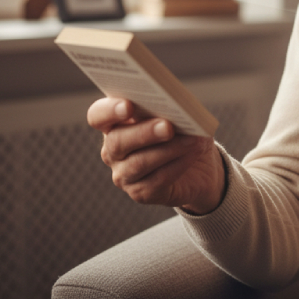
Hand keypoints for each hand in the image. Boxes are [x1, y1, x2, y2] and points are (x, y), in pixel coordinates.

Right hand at [87, 97, 225, 214]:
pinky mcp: (141, 193)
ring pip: (139, 163)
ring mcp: (123, 174)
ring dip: (169, 149)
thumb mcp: (177, 113)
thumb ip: (170, 108)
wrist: (199, 164)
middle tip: (169, 126)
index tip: (128, 106)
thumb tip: (177, 108)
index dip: (109, 110)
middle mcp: (113, 149)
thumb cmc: (183, 130)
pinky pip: (157, 180)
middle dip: (145, 132)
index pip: (98, 115)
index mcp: (115, 122)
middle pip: (117, 141)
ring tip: (192, 138)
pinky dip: (178, 164)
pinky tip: (193, 152)